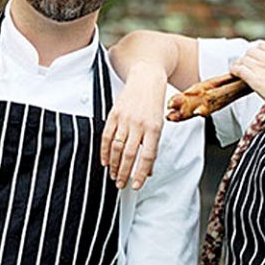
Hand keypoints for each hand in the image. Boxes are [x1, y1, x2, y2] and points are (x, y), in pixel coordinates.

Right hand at [100, 62, 165, 188]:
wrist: (146, 79)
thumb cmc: (154, 103)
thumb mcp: (159, 125)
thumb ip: (153, 147)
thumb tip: (149, 170)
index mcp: (154, 128)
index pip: (146, 157)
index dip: (140, 174)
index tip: (135, 185)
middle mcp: (139, 124)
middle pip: (129, 155)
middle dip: (124, 173)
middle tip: (121, 184)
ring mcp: (125, 119)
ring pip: (116, 148)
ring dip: (114, 165)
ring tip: (113, 175)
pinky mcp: (114, 114)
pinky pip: (106, 136)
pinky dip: (105, 151)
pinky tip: (105, 161)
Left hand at [229, 42, 264, 116]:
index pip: (260, 45)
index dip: (255, 53)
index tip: (253, 59)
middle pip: (250, 51)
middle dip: (246, 59)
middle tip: (245, 67)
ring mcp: (262, 67)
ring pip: (243, 60)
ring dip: (239, 65)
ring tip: (238, 71)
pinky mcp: (256, 79)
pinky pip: (239, 69)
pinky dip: (235, 71)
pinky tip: (235, 74)